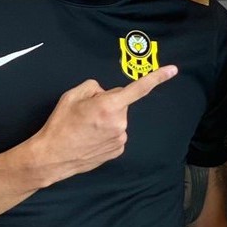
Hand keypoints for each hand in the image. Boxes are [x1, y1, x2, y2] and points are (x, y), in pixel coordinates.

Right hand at [26, 65, 177, 185]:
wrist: (53, 157)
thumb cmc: (60, 125)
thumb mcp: (71, 96)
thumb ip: (93, 87)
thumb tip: (104, 93)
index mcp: (108, 106)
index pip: (138, 88)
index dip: (157, 77)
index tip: (173, 70)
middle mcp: (119, 122)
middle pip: (120, 103)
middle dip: (108, 103)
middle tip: (87, 113)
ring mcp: (120, 138)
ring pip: (118, 119)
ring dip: (107, 119)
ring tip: (86, 128)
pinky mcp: (118, 150)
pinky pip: (116, 133)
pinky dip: (106, 133)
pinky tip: (91, 138)